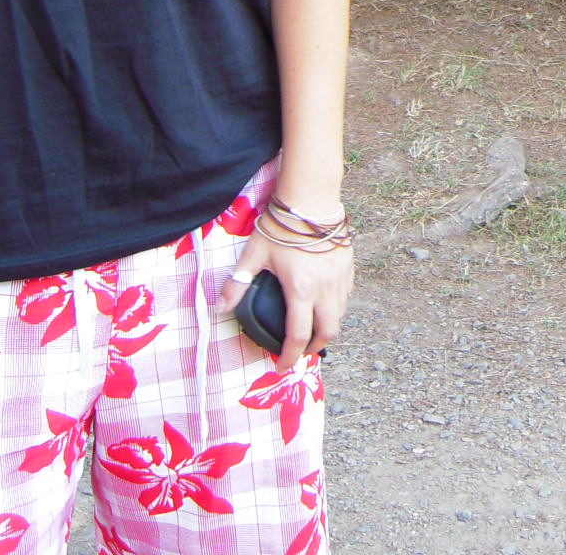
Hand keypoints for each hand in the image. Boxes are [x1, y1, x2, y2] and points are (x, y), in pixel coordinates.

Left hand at [218, 231, 355, 361]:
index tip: (280, 366)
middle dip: (314, 348)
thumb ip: (236, 283)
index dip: (289, 357)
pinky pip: (346, 296)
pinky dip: (336, 308)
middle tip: (299, 352)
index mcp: (301, 291)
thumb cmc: (281, 227)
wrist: (312, 199)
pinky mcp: (349, 267)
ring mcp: (340, 278)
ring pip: (340, 315)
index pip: (297, 336)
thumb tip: (217, 309)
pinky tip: (324, 303)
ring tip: (312, 330)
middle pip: (327, 331)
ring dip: (327, 328)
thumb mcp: (254, 254)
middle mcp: (325, 290)